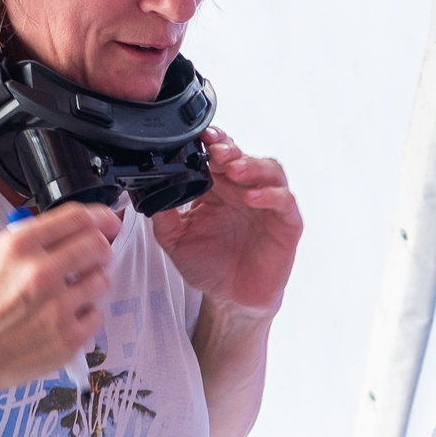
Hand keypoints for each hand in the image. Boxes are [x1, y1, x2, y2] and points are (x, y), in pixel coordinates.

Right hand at [0, 202, 118, 399]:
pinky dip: (85, 315)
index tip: (108, 221)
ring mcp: (58, 307)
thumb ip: (23, 244)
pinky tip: (62, 319)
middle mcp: (41, 273)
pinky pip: (97, 315)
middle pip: (97, 245)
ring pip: (102, 280)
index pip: (77, 218)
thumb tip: (55, 234)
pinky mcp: (68, 338)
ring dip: (91, 283)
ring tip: (69, 294)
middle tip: (96, 257)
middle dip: (100, 248)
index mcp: (18, 248)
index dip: (100, 216)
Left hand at [151, 130, 300, 315]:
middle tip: (214, 151)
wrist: (229, 298)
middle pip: (244, 155)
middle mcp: (244, 189)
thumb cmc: (208, 264)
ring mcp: (268, 204)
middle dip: (229, 149)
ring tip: (234, 168)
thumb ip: (163, 212)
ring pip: (270, 170)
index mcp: (219, 187)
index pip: (219, 153)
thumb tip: (149, 188)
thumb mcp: (174, 238)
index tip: (198, 138)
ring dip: (253, 165)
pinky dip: (271, 195)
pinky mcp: (285, 224)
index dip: (212, 141)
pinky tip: (253, 198)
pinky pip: (285, 202)